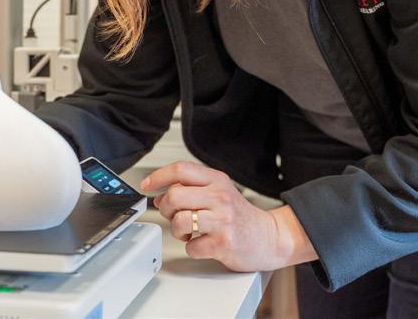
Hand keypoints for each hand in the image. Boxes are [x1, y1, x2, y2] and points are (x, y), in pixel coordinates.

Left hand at [142, 161, 317, 271]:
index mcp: (217, 180)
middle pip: (174, 195)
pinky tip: (203, 243)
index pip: (181, 169)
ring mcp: (222, 220)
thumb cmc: (241, 217)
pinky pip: (190, 246)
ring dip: (177, 230)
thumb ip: (191, 190)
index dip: (158, 176)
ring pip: (178, 221)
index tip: (147, 184)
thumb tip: (160, 196)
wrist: (269, 238)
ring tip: (189, 232)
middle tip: (173, 215)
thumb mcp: (219, 193)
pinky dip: (192, 248)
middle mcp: (220, 197)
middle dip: (166, 208)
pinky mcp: (223, 243)